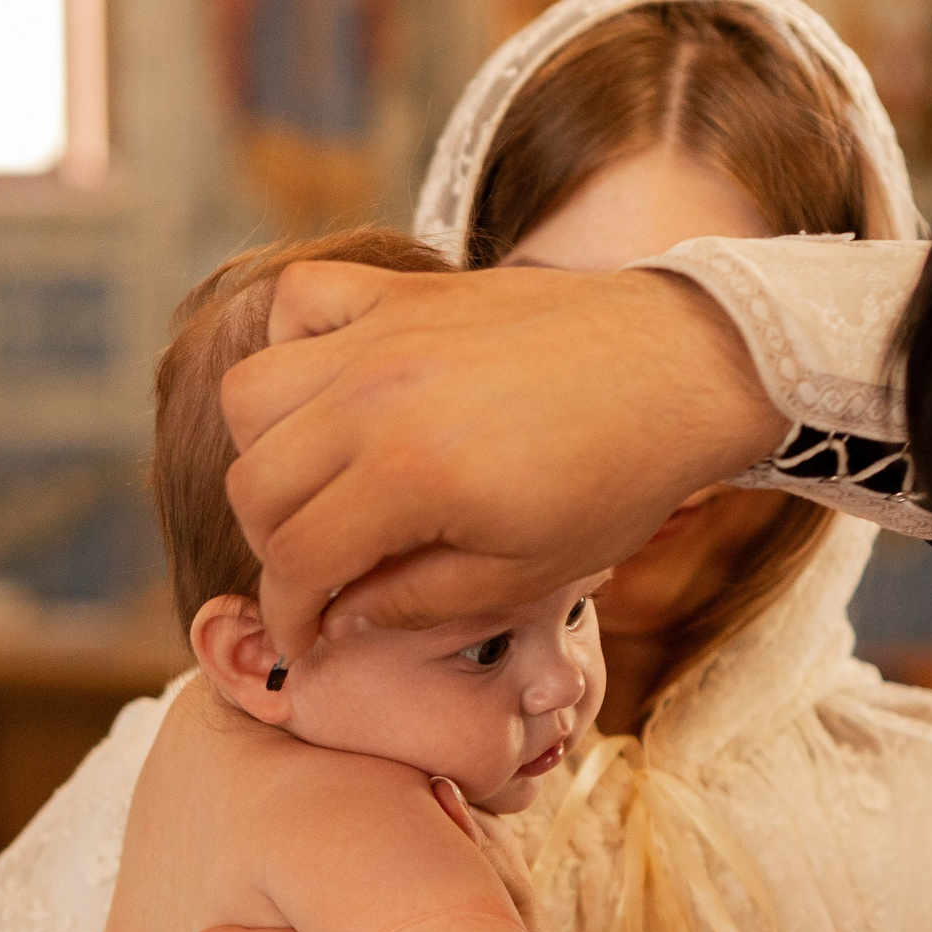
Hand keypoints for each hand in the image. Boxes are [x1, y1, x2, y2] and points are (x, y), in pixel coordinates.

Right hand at [221, 263, 790, 654]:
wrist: (680, 369)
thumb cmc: (617, 480)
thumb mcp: (526, 574)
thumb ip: (416, 601)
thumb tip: (340, 615)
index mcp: (405, 474)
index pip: (296, 557)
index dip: (290, 614)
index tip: (306, 640)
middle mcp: (373, 394)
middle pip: (256, 483)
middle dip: (274, 548)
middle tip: (319, 576)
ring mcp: (380, 332)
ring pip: (251, 394)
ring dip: (269, 453)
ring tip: (322, 489)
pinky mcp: (401, 292)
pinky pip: (296, 301)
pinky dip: (292, 343)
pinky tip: (332, 388)